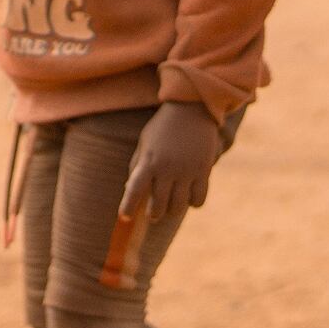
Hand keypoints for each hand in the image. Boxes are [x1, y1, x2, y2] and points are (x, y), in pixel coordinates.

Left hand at [118, 100, 224, 228]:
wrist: (191, 110)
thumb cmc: (162, 128)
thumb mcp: (144, 144)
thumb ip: (137, 166)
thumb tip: (130, 188)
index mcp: (148, 161)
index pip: (134, 190)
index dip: (128, 205)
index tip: (124, 217)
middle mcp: (167, 169)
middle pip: (159, 204)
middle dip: (154, 214)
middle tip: (152, 215)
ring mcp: (187, 171)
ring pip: (179, 205)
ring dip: (173, 211)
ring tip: (170, 210)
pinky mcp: (204, 171)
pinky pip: (199, 198)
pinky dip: (193, 203)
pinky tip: (189, 200)